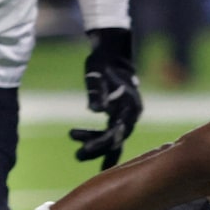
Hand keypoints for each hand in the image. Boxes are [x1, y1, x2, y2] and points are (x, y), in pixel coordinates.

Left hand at [74, 26, 141, 167]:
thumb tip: (96, 110)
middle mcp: (132, 114)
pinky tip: (89, 151)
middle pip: (116, 140)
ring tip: (77, 153)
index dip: (100, 143)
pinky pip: (113, 135)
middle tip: (77, 156)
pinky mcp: (121, 115)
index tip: (84, 149)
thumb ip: (96, 92)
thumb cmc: (102, 63)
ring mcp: (128, 116)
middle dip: (97, 149)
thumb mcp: (95, 74)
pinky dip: (102, 144)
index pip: (116, 132)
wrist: (112, 54)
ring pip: (115, 139)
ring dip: (97, 146)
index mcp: (129, 106)